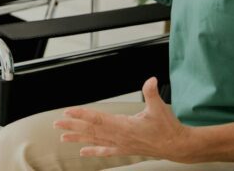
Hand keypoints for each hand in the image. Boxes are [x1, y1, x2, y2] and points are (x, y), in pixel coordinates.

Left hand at [53, 77, 193, 160]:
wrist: (176, 147)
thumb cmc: (168, 128)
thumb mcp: (159, 108)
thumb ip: (152, 93)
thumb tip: (150, 80)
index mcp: (125, 126)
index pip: (98, 119)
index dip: (82, 114)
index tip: (68, 112)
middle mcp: (119, 137)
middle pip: (91, 130)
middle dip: (73, 126)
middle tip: (57, 124)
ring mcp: (121, 145)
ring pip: (95, 141)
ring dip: (78, 138)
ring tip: (63, 137)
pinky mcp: (125, 149)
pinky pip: (105, 151)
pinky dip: (93, 151)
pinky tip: (83, 152)